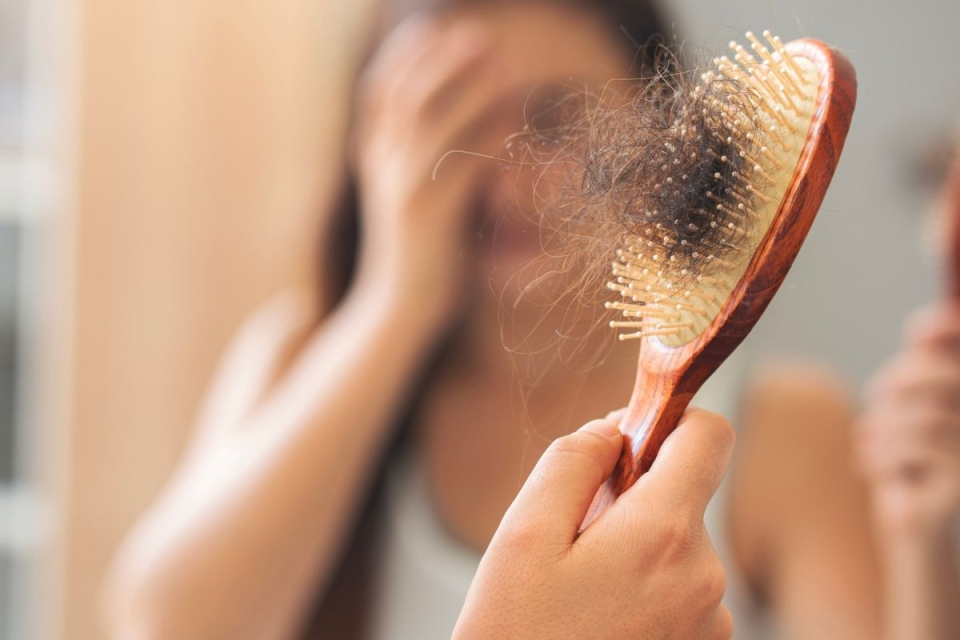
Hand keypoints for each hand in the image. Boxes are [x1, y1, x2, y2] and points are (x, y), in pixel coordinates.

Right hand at [353, 17, 518, 327]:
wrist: (401, 308)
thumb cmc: (420, 249)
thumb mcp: (417, 195)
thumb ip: (432, 157)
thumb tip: (473, 118)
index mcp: (374, 157)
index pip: (381, 91)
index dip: (407, 57)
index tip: (438, 31)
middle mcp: (381, 167)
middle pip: (406, 96)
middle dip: (441, 60)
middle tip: (478, 36)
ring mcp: (400, 190)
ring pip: (430, 123)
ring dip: (468, 90)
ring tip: (502, 65)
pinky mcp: (427, 216)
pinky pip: (460, 165)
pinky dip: (487, 138)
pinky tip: (513, 121)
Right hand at [454, 410, 735, 639]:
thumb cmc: (513, 634)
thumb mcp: (522, 532)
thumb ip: (573, 459)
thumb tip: (614, 428)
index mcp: (663, 535)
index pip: (708, 436)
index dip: (669, 419)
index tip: (628, 435)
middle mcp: (704, 575)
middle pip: (681, 492)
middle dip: (629, 496)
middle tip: (570, 537)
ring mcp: (709, 619)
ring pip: (676, 541)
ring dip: (633, 544)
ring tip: (577, 589)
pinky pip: (680, 585)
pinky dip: (644, 583)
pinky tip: (597, 614)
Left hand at [857, 302, 959, 541]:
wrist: (915, 536)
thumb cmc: (908, 468)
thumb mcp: (906, 416)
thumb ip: (917, 372)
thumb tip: (925, 329)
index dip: (950, 333)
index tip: (920, 332)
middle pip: (946, 379)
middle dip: (900, 382)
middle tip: (875, 399)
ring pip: (926, 415)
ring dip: (884, 425)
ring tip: (865, 439)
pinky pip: (920, 449)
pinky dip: (884, 452)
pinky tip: (868, 465)